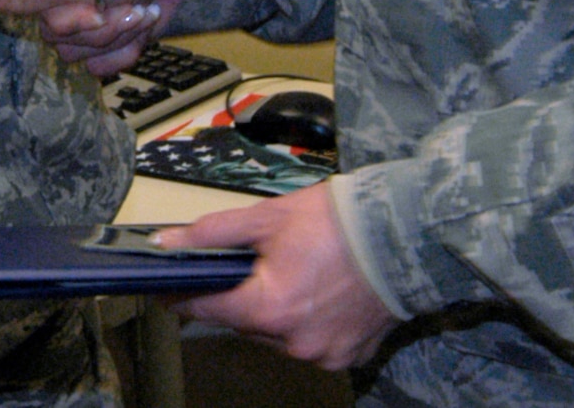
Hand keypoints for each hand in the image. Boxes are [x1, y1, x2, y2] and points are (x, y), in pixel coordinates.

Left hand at [164, 181, 397, 370]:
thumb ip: (213, 233)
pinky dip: (307, 322)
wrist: (405, 233)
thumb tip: (168, 243)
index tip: (170, 286)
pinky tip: (318, 294)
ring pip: (277, 336)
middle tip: (250, 265)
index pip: (208, 310)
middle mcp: (295, 342)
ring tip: (292, 273)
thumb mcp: (268, 217)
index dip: (185, 295)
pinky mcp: (348, 358)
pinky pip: (310, 343)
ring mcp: (323, 355)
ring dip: (275, 311)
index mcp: (270, 308)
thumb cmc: (338, 221)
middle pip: (244, 323)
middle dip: (241, 296)